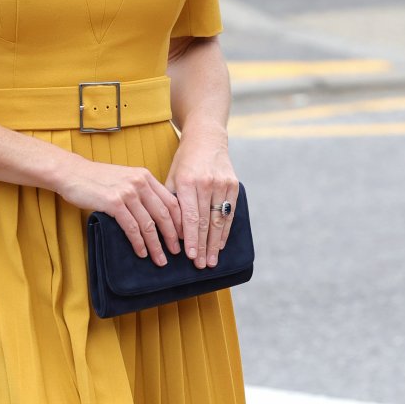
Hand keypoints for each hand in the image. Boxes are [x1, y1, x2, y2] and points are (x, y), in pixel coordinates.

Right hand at [58, 154, 182, 265]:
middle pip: (164, 214)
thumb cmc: (97, 179)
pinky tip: (142, 252)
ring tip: (160, 259)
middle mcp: (140, 182)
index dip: (180, 221)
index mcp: (145, 176)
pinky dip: (139, 243)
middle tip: (177, 252)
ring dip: (156, 245)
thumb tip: (155, 214)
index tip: (184, 236)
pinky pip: (132, 227)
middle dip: (173, 236)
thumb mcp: (125, 179)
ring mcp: (127, 192)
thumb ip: (140, 191)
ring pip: (149, 224)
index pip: (171, 201)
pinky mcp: (114, 203)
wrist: (72, 173)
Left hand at [165, 126, 237, 268]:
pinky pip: (229, 213)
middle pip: (205, 222)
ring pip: (219, 220)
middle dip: (203, 246)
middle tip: (202, 266)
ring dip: (215, 243)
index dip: (191, 238)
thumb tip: (173, 232)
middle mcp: (206, 183)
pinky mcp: (233, 185)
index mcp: (188, 182)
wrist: (206, 138)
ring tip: (212, 261)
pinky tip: (220, 244)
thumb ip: (171, 203)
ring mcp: (222, 184)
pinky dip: (225, 230)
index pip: (190, 216)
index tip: (190, 256)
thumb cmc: (184, 161)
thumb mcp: (171, 177)